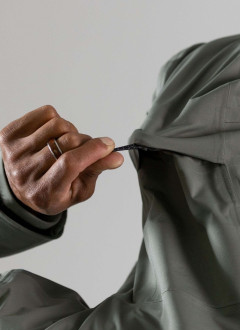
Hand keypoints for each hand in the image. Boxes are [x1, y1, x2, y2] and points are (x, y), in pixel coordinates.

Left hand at [0, 104, 123, 215]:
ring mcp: (14, 152)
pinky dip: (57, 120)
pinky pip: (44, 114)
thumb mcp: (81, 189)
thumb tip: (116, 156)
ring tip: (69, 144)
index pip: (70, 164)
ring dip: (71, 131)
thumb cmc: (55, 191)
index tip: (108, 145)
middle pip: (66, 142)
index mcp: (45, 191)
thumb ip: (97, 170)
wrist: (23, 190)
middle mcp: (25, 171)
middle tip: (90, 148)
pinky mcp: (9, 135)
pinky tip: (55, 134)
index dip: (92, 151)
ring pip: (57, 125)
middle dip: (87, 142)